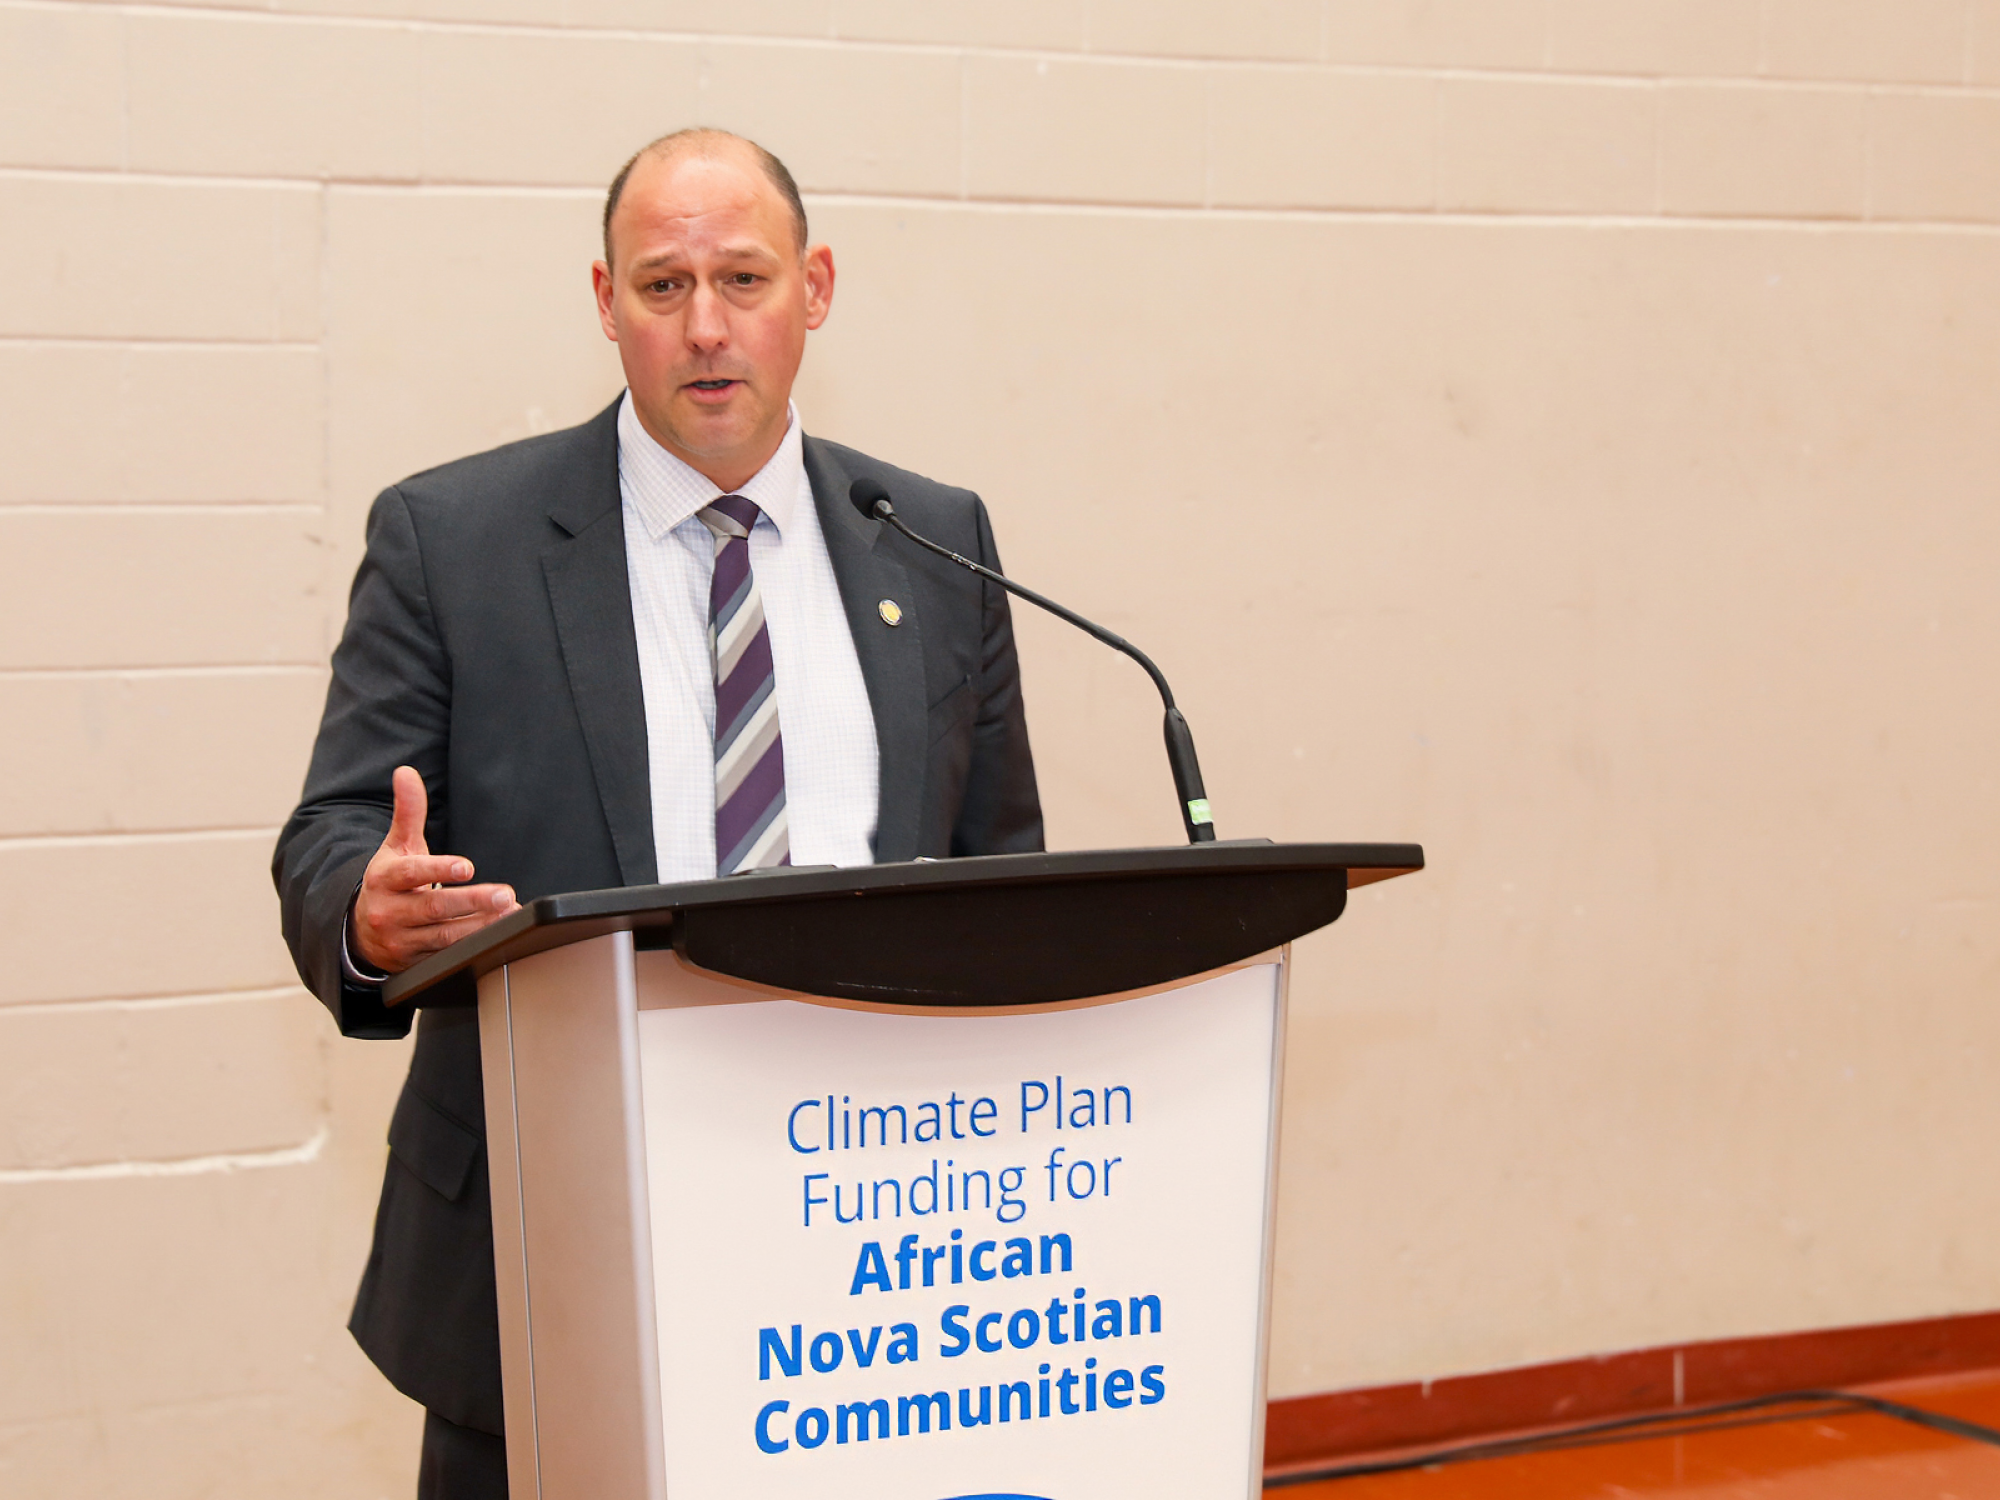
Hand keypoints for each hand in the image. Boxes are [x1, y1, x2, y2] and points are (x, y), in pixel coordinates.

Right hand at [352, 766, 517, 973]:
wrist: (360, 931)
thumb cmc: (388, 882)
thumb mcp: (395, 847)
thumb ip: (408, 812)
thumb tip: (406, 773)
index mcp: (384, 879)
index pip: (411, 874)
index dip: (439, 870)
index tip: (467, 867)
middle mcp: (389, 911)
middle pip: (434, 907)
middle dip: (472, 902)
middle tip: (505, 894)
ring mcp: (401, 939)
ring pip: (444, 936)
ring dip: (480, 925)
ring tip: (508, 912)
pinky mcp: (414, 962)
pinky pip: (447, 956)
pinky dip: (472, 946)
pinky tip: (497, 935)